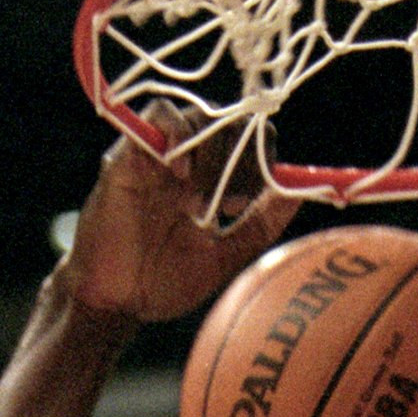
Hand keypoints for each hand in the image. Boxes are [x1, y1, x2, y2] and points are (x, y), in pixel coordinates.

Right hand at [61, 118, 299, 323]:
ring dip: (211, 154)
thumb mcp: (224, 256)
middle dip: (238, 160)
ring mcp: (159, 154)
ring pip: (199, 117)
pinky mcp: (129, 152)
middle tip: (229, 204)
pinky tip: (181, 176)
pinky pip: (158, 114)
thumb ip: (261, 224)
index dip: (261, 158)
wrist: (115, 302)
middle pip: (230, 123)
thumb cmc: (163, 281)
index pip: (250, 140)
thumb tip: (302, 192)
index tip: (250, 200)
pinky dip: (177, 133)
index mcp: (213, 181)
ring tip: (200, 201)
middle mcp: (188, 161)